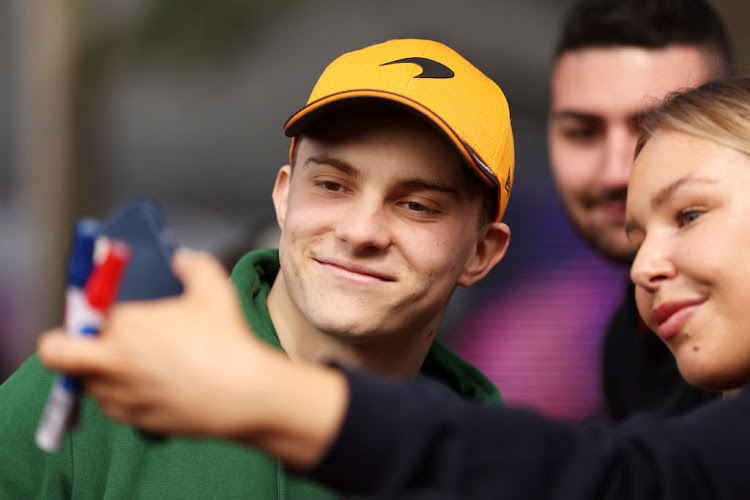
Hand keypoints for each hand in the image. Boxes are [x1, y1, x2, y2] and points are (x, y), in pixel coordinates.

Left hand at [38, 249, 272, 436]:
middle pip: (55, 354)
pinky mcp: (132, 418)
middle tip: (87, 341)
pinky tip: (153, 384)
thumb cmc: (227, 341)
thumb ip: (194, 265)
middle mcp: (112, 361)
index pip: (81, 314)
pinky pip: (111, 406)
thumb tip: (182, 259)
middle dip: (62, 344)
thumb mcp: (215, 289)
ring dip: (99, 371)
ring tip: (135, 364)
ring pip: (85, 381)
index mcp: (126, 325)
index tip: (101, 311)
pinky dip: (121, 395)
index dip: (89, 311)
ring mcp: (119, 394)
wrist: (243, 393)